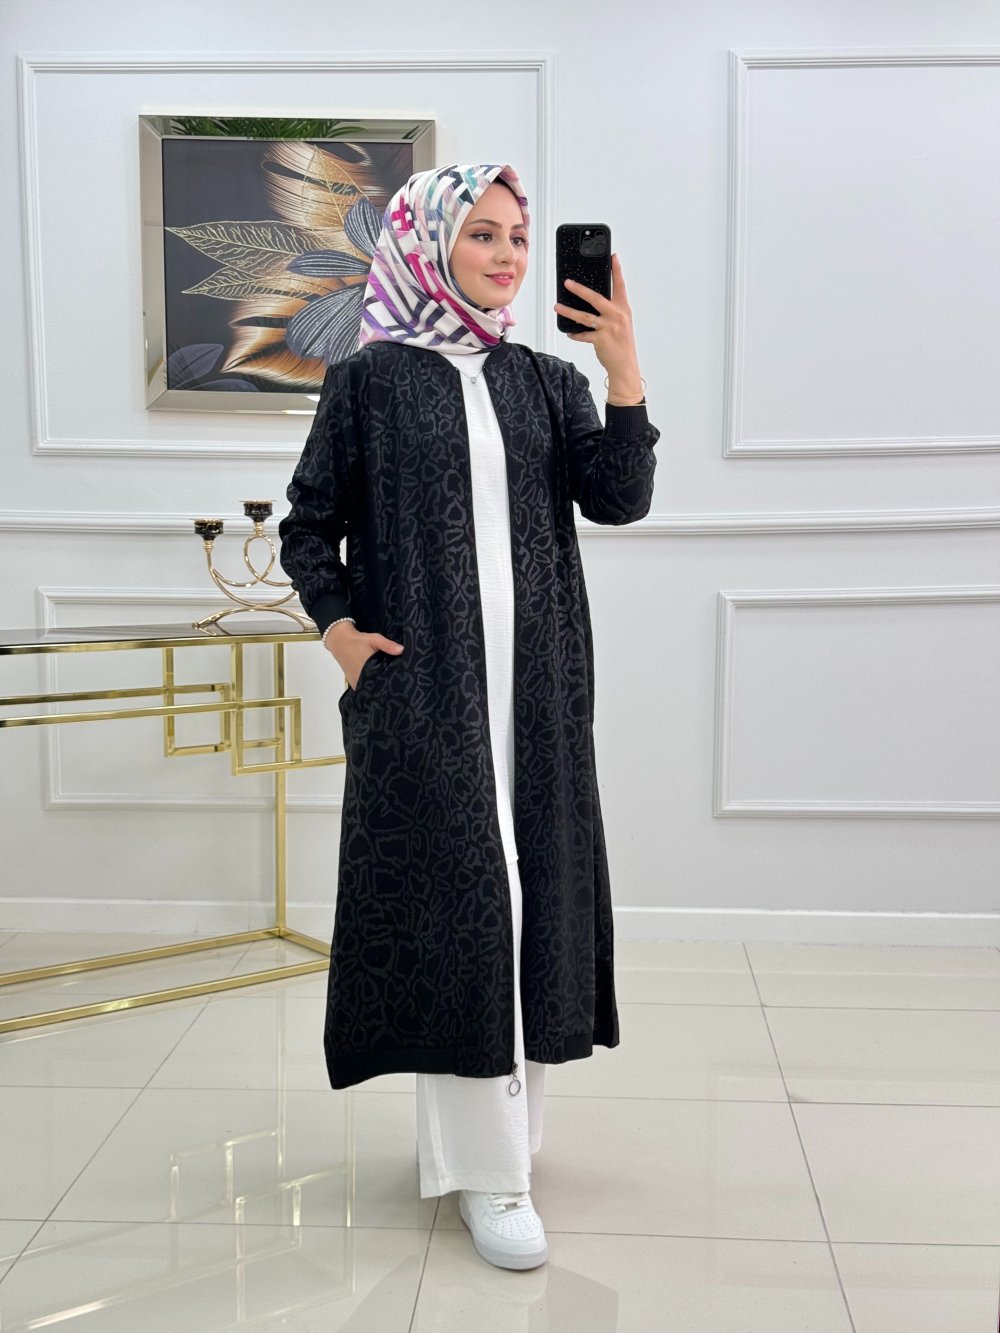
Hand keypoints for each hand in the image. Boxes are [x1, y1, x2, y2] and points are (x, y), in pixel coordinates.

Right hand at [324, 622, 403, 689]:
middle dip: (386, 688)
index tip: (400, 684)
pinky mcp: (352, 682)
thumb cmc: (358, 640)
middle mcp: (361, 677)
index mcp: (368, 668)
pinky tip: (377, 685)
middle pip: (377, 688)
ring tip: (388, 688)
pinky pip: (363, 689)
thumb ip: (388, 645)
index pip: (383, 681)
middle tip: (397, 687)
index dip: (392, 683)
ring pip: (369, 691)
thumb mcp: (374, 639)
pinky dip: (369, 689)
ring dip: (377, 689)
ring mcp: (356, 681)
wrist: (340, 642)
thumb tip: (402, 650)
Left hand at [553, 253, 641, 392]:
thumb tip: (593, 302)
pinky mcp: (600, 339)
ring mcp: (608, 327)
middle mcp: (617, 316)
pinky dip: (575, 334)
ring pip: (584, 316)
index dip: (617, 270)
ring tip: (557, 306)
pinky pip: (583, 334)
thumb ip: (610, 311)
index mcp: (623, 309)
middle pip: (595, 297)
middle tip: (567, 282)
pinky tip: (569, 333)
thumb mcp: (621, 324)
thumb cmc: (622, 344)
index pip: (620, 286)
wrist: (625, 366)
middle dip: (579, 289)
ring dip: (568, 311)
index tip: (613, 256)